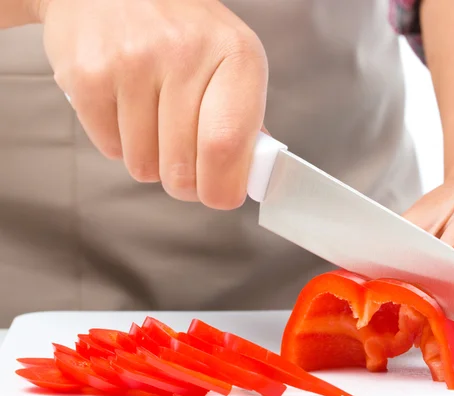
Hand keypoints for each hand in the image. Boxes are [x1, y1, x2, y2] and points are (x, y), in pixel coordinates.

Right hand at [39, 0, 267, 208]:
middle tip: (183, 158)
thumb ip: (244, 118)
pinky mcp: (88, 74)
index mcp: (235, 55)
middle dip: (184, 180)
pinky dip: (119, 143)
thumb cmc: (182, 30)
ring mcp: (132, 62)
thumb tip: (252, 175)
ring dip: (150, 159)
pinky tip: (125, 108)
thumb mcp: (230, 58)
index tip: (220, 193)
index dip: (222, 188)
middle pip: (183, 170)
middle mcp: (185, 55)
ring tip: (152, 119)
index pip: (227, 148)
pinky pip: (110, 149)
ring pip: (144, 166)